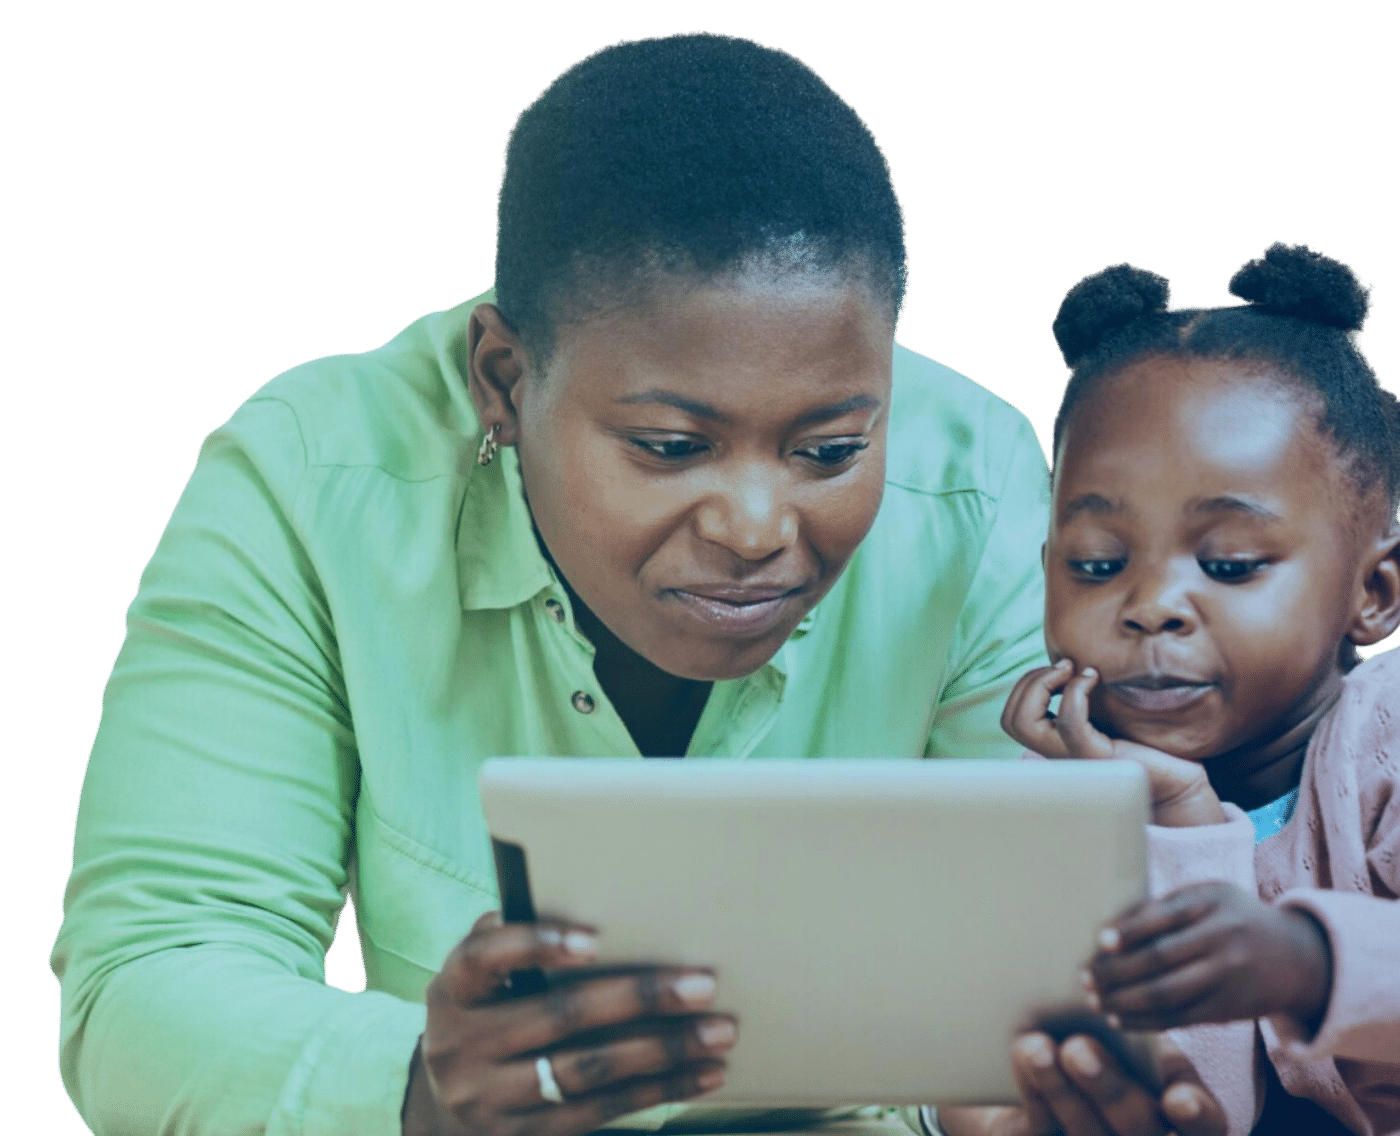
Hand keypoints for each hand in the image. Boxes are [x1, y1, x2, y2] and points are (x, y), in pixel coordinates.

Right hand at [402, 912, 734, 1135]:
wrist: (445, 1102)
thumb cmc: (486, 1010)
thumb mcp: (482, 976)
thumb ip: (514, 939)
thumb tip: (578, 897)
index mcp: (454, 989)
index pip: (486, 958)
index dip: (537, 946)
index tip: (594, 940)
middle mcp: (462, 1046)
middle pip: (559, 1017)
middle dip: (639, 998)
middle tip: (701, 984)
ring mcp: (491, 1099)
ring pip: (589, 1070)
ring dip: (663, 1050)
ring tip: (717, 1032)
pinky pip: (602, 1110)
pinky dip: (660, 1090)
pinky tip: (702, 1074)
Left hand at [937, 1031, 1225, 1135]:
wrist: (1051, 1058)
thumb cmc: (1111, 1040)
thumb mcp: (1134, 1032)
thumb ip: (1136, 1020)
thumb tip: (1111, 989)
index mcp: (1184, 1111)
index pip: (1204, 1124)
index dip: (1195, 1115)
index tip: (1179, 1099)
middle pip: (1136, 1126)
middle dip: (1108, 1088)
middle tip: (1079, 1048)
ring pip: (1084, 1131)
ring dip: (1058, 1088)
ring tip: (1035, 1046)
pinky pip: (1040, 1129)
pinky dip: (1032, 1090)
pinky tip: (1022, 1053)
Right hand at [1002, 660, 1225, 826]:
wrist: (1179, 781)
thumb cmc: (1148, 746)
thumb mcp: (1108, 717)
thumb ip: (1084, 702)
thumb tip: (1069, 663)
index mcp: (1054, 745)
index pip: (1011, 718)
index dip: (1025, 685)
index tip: (1061, 669)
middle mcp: (1057, 755)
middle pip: (1011, 720)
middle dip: (1029, 682)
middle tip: (1064, 667)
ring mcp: (1073, 757)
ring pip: (1025, 724)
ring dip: (1042, 685)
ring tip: (1074, 671)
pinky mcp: (1097, 756)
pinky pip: (1069, 723)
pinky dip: (1074, 693)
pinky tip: (1094, 678)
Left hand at [1085, 880, 1332, 1031]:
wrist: (1299, 958)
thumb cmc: (1233, 918)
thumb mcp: (1211, 897)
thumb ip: (1167, 906)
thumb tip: (1109, 930)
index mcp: (1213, 901)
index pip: (1164, 916)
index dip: (1130, 930)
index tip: (1101, 941)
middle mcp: (1223, 938)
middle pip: (1161, 958)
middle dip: (1117, 971)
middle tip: (1085, 977)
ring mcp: (1228, 977)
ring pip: (1167, 993)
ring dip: (1124, 1001)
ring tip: (1095, 1001)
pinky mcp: (1228, 1009)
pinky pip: (1180, 1018)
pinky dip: (1145, 1022)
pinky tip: (1119, 1020)